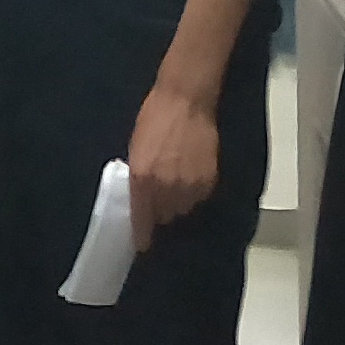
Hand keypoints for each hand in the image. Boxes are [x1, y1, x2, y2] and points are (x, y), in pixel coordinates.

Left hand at [124, 81, 219, 251]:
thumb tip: (141, 200)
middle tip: (159, 195)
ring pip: (182, 209)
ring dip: (178, 202)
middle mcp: (165, 188)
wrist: (186, 100)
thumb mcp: (136, 148)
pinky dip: (194, 192)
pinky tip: (191, 174)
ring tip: (176, 182)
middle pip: (164, 218)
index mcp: (142, 180)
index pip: (142, 221)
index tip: (142, 244)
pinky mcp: (208, 181)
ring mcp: (189, 186)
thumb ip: (138, 178)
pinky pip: (198, 198)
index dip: (142, 236)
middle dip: (160, 211)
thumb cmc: (154, 117)